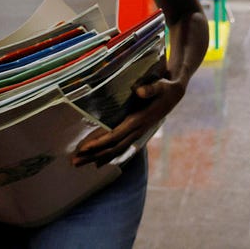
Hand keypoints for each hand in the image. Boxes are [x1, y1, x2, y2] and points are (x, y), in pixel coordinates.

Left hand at [70, 76, 186, 167]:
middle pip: (112, 148)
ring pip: (114, 150)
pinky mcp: (134, 132)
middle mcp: (136, 130)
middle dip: (93, 155)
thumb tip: (139, 91)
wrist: (174, 94)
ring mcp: (136, 133)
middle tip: (74, 162)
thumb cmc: (165, 88)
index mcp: (138, 121)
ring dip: (96, 157)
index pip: (115, 136)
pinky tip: (96, 162)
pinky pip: (119, 147)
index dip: (100, 143)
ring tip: (78, 163)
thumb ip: (150, 88)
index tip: (84, 148)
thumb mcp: (160, 85)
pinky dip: (107, 155)